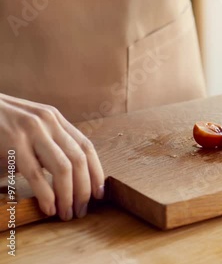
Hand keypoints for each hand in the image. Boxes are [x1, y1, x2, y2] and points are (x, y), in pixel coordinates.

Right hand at [0, 94, 104, 219]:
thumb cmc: (0, 124)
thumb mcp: (31, 128)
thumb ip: (49, 144)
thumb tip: (70, 177)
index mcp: (55, 119)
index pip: (86, 147)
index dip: (96, 172)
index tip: (99, 193)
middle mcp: (48, 122)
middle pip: (78, 159)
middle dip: (84, 189)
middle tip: (82, 210)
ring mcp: (32, 131)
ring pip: (63, 167)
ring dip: (68, 195)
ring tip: (66, 213)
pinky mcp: (13, 141)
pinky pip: (36, 173)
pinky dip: (46, 194)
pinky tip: (49, 207)